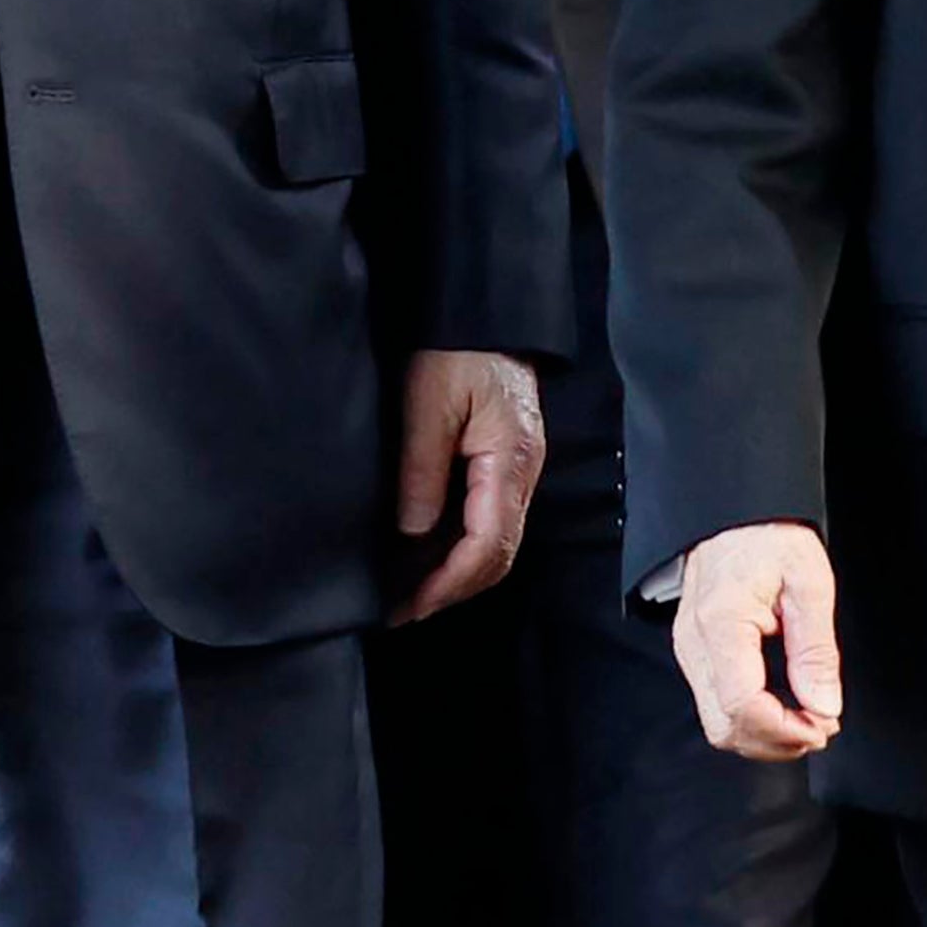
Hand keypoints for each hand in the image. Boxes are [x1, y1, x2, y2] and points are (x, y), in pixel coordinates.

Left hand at [392, 348, 549, 619]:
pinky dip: (461, 548)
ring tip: (410, 592)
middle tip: (403, 611)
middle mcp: (523, 474)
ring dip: (457, 573)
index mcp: (510, 460)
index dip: (450, 582)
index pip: (489, 543)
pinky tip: (428, 554)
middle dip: (453, 589)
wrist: (482, 315)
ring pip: (497, 543)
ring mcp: (518, 471)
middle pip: (499, 555)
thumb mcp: (428, 405)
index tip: (411, 604)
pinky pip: (489, 521)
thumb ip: (422, 470)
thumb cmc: (456, 351)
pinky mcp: (505, 464)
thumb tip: (413, 532)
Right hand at [667, 521, 843, 762]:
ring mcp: (690, 652)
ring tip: (808, 720)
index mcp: (721, 623)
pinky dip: (753, 720)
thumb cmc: (768, 537)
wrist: (735, 515)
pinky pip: (717, 706)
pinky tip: (784, 710)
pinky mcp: (695, 655)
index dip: (785, 729)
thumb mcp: (810, 584)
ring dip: (766, 736)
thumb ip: (816, 650)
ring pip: (718, 726)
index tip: (823, 726)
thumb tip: (823, 704)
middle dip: (777, 741)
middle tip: (821, 727)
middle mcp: (695, 644)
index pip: (742, 705)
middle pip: (725, 728)